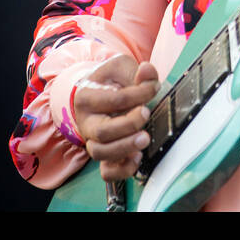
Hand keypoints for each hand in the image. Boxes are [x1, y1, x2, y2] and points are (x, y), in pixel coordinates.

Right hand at [71, 53, 159, 181]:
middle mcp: (86, 123)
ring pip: (101, 153)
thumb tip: (146, 71)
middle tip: (146, 113)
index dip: (139, 94)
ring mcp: (93, 141)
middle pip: (102, 132)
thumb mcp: (120, 68)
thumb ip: (135, 71)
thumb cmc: (109, 80)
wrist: (97, 93)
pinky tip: (138, 158)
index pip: (114, 100)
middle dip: (128, 125)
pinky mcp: (105, 155)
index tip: (153, 88)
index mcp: (86, 98)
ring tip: (145, 138)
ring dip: (125, 148)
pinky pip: (107, 172)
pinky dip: (122, 170)